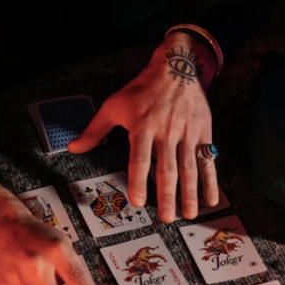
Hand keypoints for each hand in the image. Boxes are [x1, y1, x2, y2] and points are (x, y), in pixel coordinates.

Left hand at [67, 31, 219, 222]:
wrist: (176, 67)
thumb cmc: (141, 89)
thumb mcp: (114, 105)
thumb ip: (94, 130)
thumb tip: (73, 148)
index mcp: (143, 126)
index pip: (140, 158)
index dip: (138, 180)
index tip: (138, 201)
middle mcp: (166, 131)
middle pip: (167, 168)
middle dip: (167, 195)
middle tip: (166, 218)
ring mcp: (187, 133)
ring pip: (190, 167)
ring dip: (190, 193)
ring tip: (189, 214)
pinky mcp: (203, 133)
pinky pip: (208, 160)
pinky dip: (211, 180)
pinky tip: (212, 199)